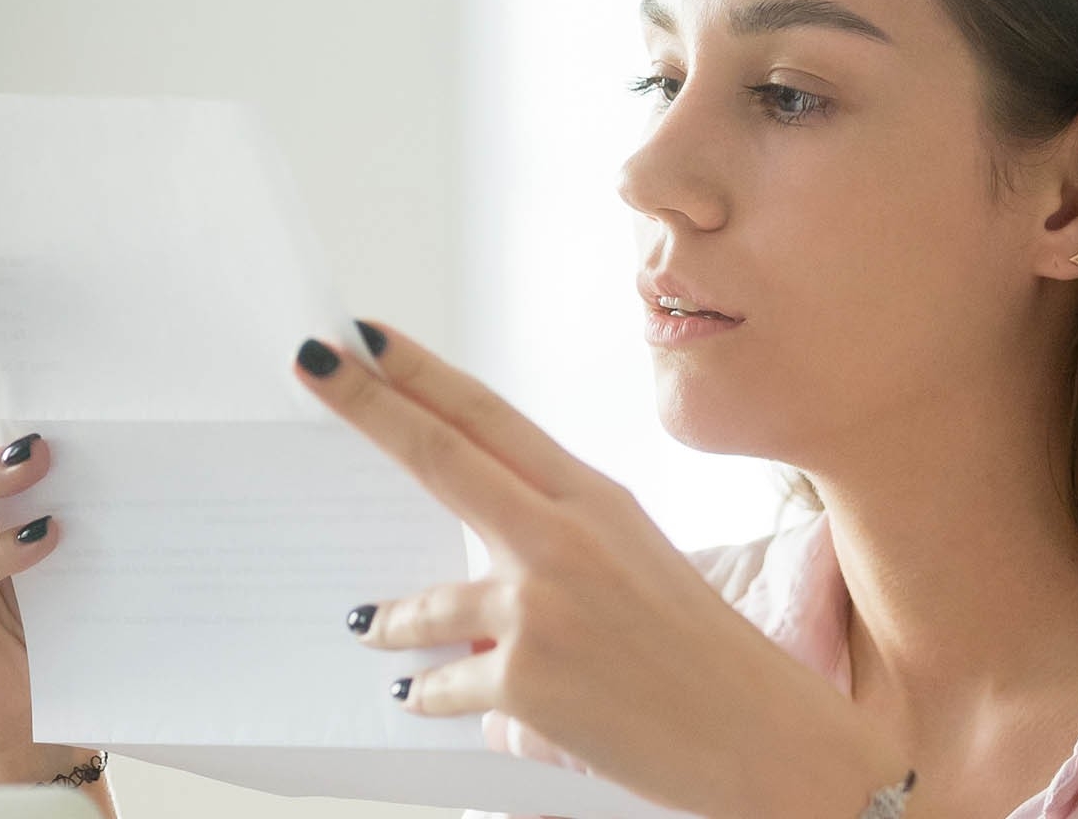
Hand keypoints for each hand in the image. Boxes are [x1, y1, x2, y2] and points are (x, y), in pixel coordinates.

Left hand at [293, 322, 911, 817]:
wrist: (766, 742)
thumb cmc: (702, 656)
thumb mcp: (636, 561)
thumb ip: (553, 536)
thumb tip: (471, 539)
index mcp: (597, 498)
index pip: (490, 416)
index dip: (422, 374)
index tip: (366, 334)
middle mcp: (566, 539)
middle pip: (440, 454)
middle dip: (365, 403)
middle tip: (311, 360)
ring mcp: (542, 607)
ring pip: (423, 605)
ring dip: (388, 620)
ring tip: (368, 626)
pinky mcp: (527, 678)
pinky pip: (443, 684)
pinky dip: (430, 693)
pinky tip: (422, 698)